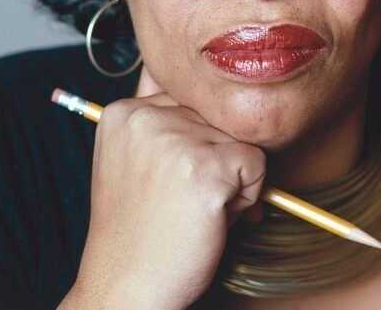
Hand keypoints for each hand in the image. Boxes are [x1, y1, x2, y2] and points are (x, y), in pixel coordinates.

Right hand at [71, 64, 266, 309]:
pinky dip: (248, 194)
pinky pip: (256, 163)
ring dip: (231, 176)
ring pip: (239, 138)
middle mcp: (146, 116)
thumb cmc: (140, 228)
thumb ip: (167, 122)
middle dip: (216, 157)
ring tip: (196, 209)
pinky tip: (214, 218)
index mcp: (125, 112)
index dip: (195, 141)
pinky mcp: (206, 167)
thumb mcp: (137, 160)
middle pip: (217, 117)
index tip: (174, 177)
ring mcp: (176, 139)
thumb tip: (221, 92)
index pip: (190, 98)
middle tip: (186, 199)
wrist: (126, 289)